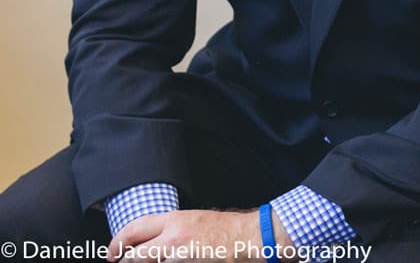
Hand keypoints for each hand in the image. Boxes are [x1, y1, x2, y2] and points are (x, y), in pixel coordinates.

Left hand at [107, 208, 296, 260]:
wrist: (248, 239)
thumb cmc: (224, 229)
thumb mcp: (193, 220)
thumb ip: (170, 229)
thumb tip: (147, 241)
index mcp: (174, 220)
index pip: (135, 228)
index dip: (117, 242)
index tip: (112, 252)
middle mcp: (173, 238)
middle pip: (134, 255)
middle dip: (123, 262)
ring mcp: (180, 257)